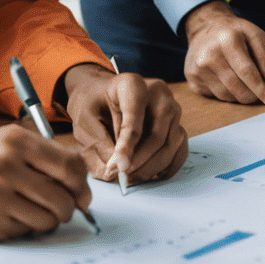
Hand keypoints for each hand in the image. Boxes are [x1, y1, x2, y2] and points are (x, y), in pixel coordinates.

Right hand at [0, 128, 92, 240]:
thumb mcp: (5, 142)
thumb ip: (42, 156)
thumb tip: (79, 185)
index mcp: (17, 141)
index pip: (70, 165)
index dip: (82, 184)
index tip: (83, 194)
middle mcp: (7, 167)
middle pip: (63, 197)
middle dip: (70, 207)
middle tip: (64, 209)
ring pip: (48, 219)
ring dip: (50, 221)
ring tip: (38, 213)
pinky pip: (24, 231)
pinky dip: (25, 228)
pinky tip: (12, 217)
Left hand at [61, 63, 188, 183]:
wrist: (101, 96)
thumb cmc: (92, 106)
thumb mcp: (85, 121)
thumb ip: (99, 144)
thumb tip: (115, 171)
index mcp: (132, 84)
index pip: (134, 114)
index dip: (127, 144)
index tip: (119, 167)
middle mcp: (158, 92)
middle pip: (158, 132)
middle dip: (141, 161)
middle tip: (123, 177)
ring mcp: (171, 107)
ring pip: (172, 143)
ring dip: (153, 167)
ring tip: (132, 179)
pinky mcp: (176, 123)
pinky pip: (179, 148)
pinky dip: (167, 166)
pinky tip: (150, 175)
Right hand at [182, 1, 264, 105]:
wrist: (205, 28)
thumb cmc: (235, 33)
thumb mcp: (255, 35)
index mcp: (228, 39)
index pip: (247, 71)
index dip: (261, 88)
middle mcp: (209, 54)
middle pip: (237, 87)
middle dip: (254, 95)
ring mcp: (198, 68)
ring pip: (227, 95)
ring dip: (242, 95)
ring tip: (248, 85)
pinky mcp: (192, 79)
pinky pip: (216, 97)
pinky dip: (229, 94)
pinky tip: (231, 82)